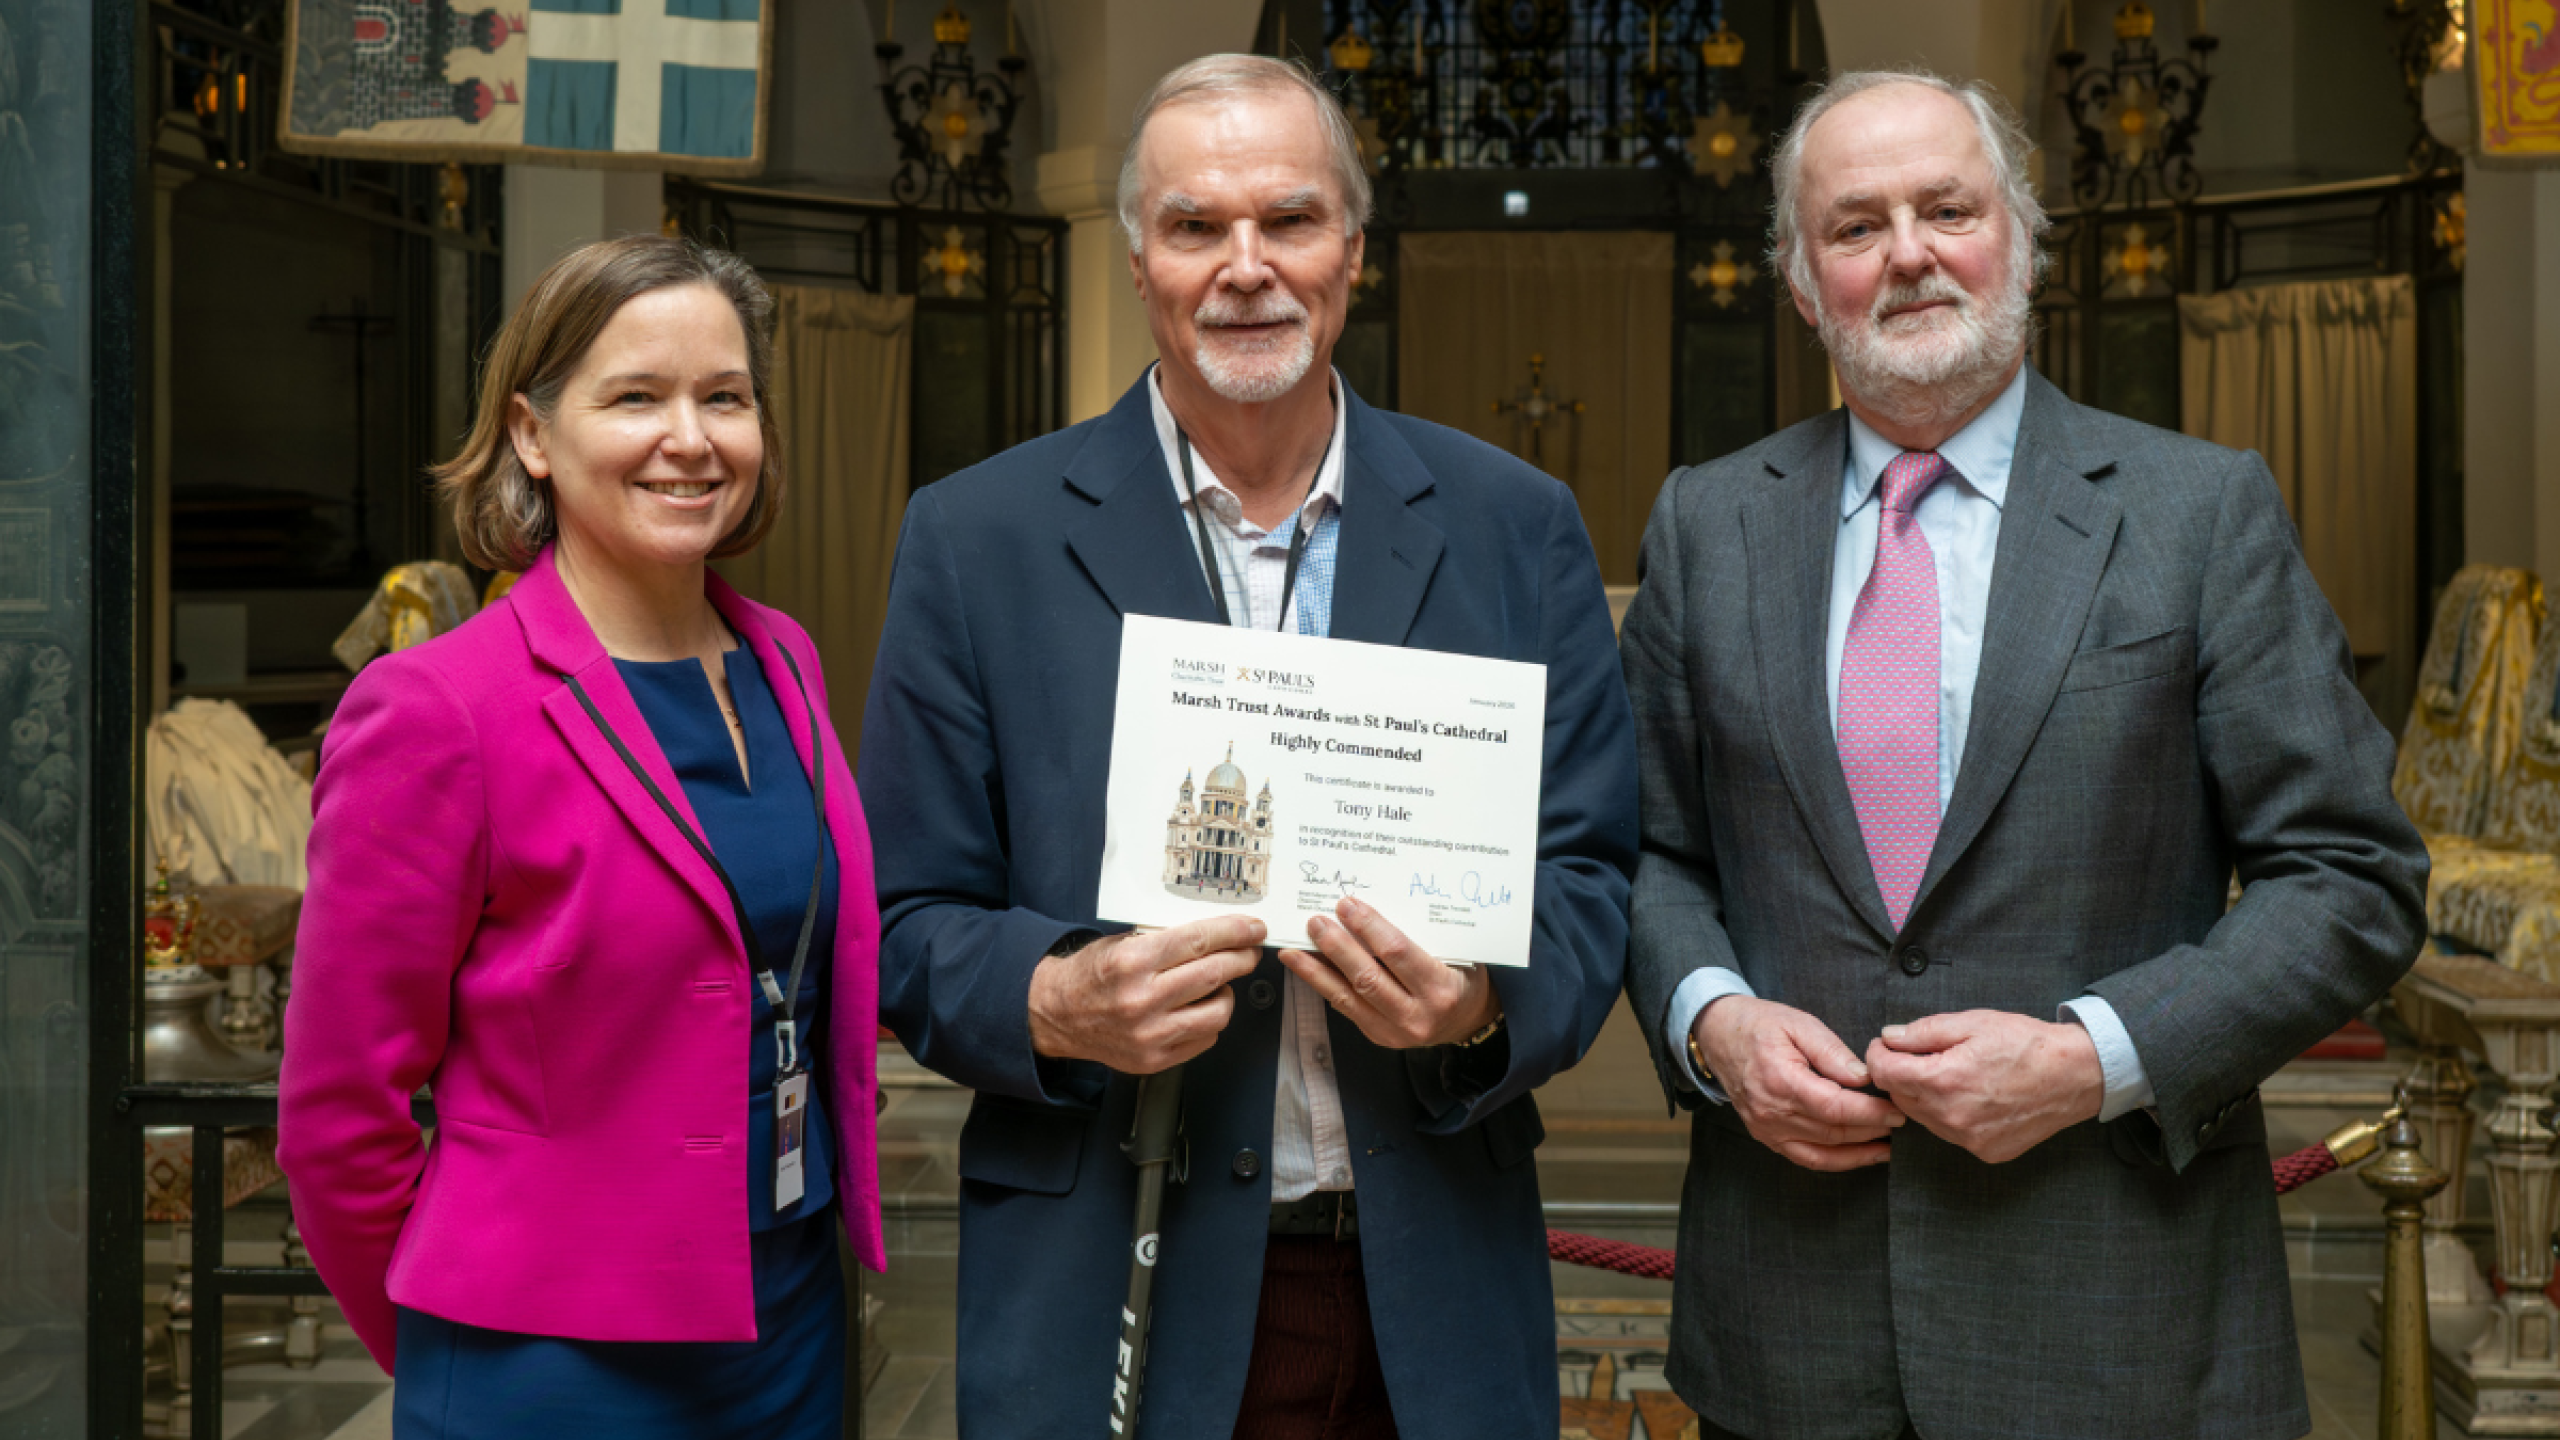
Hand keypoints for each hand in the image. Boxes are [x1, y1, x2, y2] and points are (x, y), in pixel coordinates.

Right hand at [1027, 916, 1264, 1073]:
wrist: (1057, 1015)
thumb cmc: (1091, 975)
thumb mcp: (1121, 943)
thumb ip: (1166, 940)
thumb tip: (1218, 934)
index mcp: (1133, 961)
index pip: (1199, 940)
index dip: (1234, 932)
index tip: (1254, 929)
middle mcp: (1142, 999)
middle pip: (1214, 973)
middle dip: (1242, 959)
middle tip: (1249, 952)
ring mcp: (1149, 1034)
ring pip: (1218, 1011)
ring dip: (1227, 993)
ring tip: (1217, 984)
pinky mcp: (1153, 1059)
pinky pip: (1204, 1038)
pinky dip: (1208, 1021)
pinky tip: (1196, 1009)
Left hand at [1276, 896, 1499, 1049]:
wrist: (1468, 1021)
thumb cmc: (1462, 977)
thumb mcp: (1456, 953)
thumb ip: (1421, 936)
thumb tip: (1370, 909)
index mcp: (1441, 988)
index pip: (1398, 953)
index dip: (1369, 927)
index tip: (1348, 905)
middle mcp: (1418, 1014)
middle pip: (1367, 977)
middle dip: (1337, 947)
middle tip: (1316, 922)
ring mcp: (1395, 1031)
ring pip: (1348, 996)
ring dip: (1317, 970)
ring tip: (1293, 949)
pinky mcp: (1379, 1036)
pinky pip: (1345, 1008)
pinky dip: (1323, 985)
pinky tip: (1307, 968)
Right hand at [1694, 997, 1903, 1171]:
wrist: (1718, 1035)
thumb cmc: (1759, 1025)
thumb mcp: (1799, 1024)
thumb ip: (1832, 1052)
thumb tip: (1863, 1078)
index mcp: (1780, 1080)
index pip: (1835, 1107)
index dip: (1870, 1113)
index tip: (1896, 1109)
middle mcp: (1771, 1112)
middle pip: (1833, 1132)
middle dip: (1872, 1129)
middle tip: (1900, 1120)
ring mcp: (1766, 1129)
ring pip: (1823, 1152)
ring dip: (1859, 1152)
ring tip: (1888, 1145)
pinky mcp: (1766, 1137)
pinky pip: (1806, 1158)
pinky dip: (1836, 1161)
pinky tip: (1859, 1155)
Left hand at [1863, 1011, 2105, 1163]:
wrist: (2076, 1075)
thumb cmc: (2026, 1044)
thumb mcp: (1971, 1023)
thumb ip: (1922, 1032)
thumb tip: (1889, 1038)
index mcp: (1944, 1081)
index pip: (1884, 1072)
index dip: (1879, 1054)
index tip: (1886, 1044)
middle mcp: (1952, 1117)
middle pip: (1899, 1096)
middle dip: (1900, 1073)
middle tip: (1916, 1054)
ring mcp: (1969, 1139)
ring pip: (1921, 1117)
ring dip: (1922, 1096)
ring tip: (1947, 1073)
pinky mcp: (1985, 1151)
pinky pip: (1949, 1133)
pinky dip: (1947, 1114)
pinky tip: (1969, 1096)